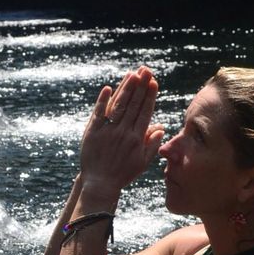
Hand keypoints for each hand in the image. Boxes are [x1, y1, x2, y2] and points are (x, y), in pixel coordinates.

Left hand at [79, 66, 164, 195]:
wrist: (100, 183)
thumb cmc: (123, 174)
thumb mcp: (142, 163)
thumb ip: (152, 144)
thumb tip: (161, 127)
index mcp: (136, 139)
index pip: (145, 113)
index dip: (149, 96)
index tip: (153, 82)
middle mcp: (123, 133)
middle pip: (133, 105)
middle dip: (140, 86)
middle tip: (146, 70)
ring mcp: (107, 132)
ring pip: (118, 106)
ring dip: (126, 89)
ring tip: (132, 74)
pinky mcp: (92, 132)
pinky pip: (99, 114)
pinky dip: (103, 101)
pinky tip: (109, 88)